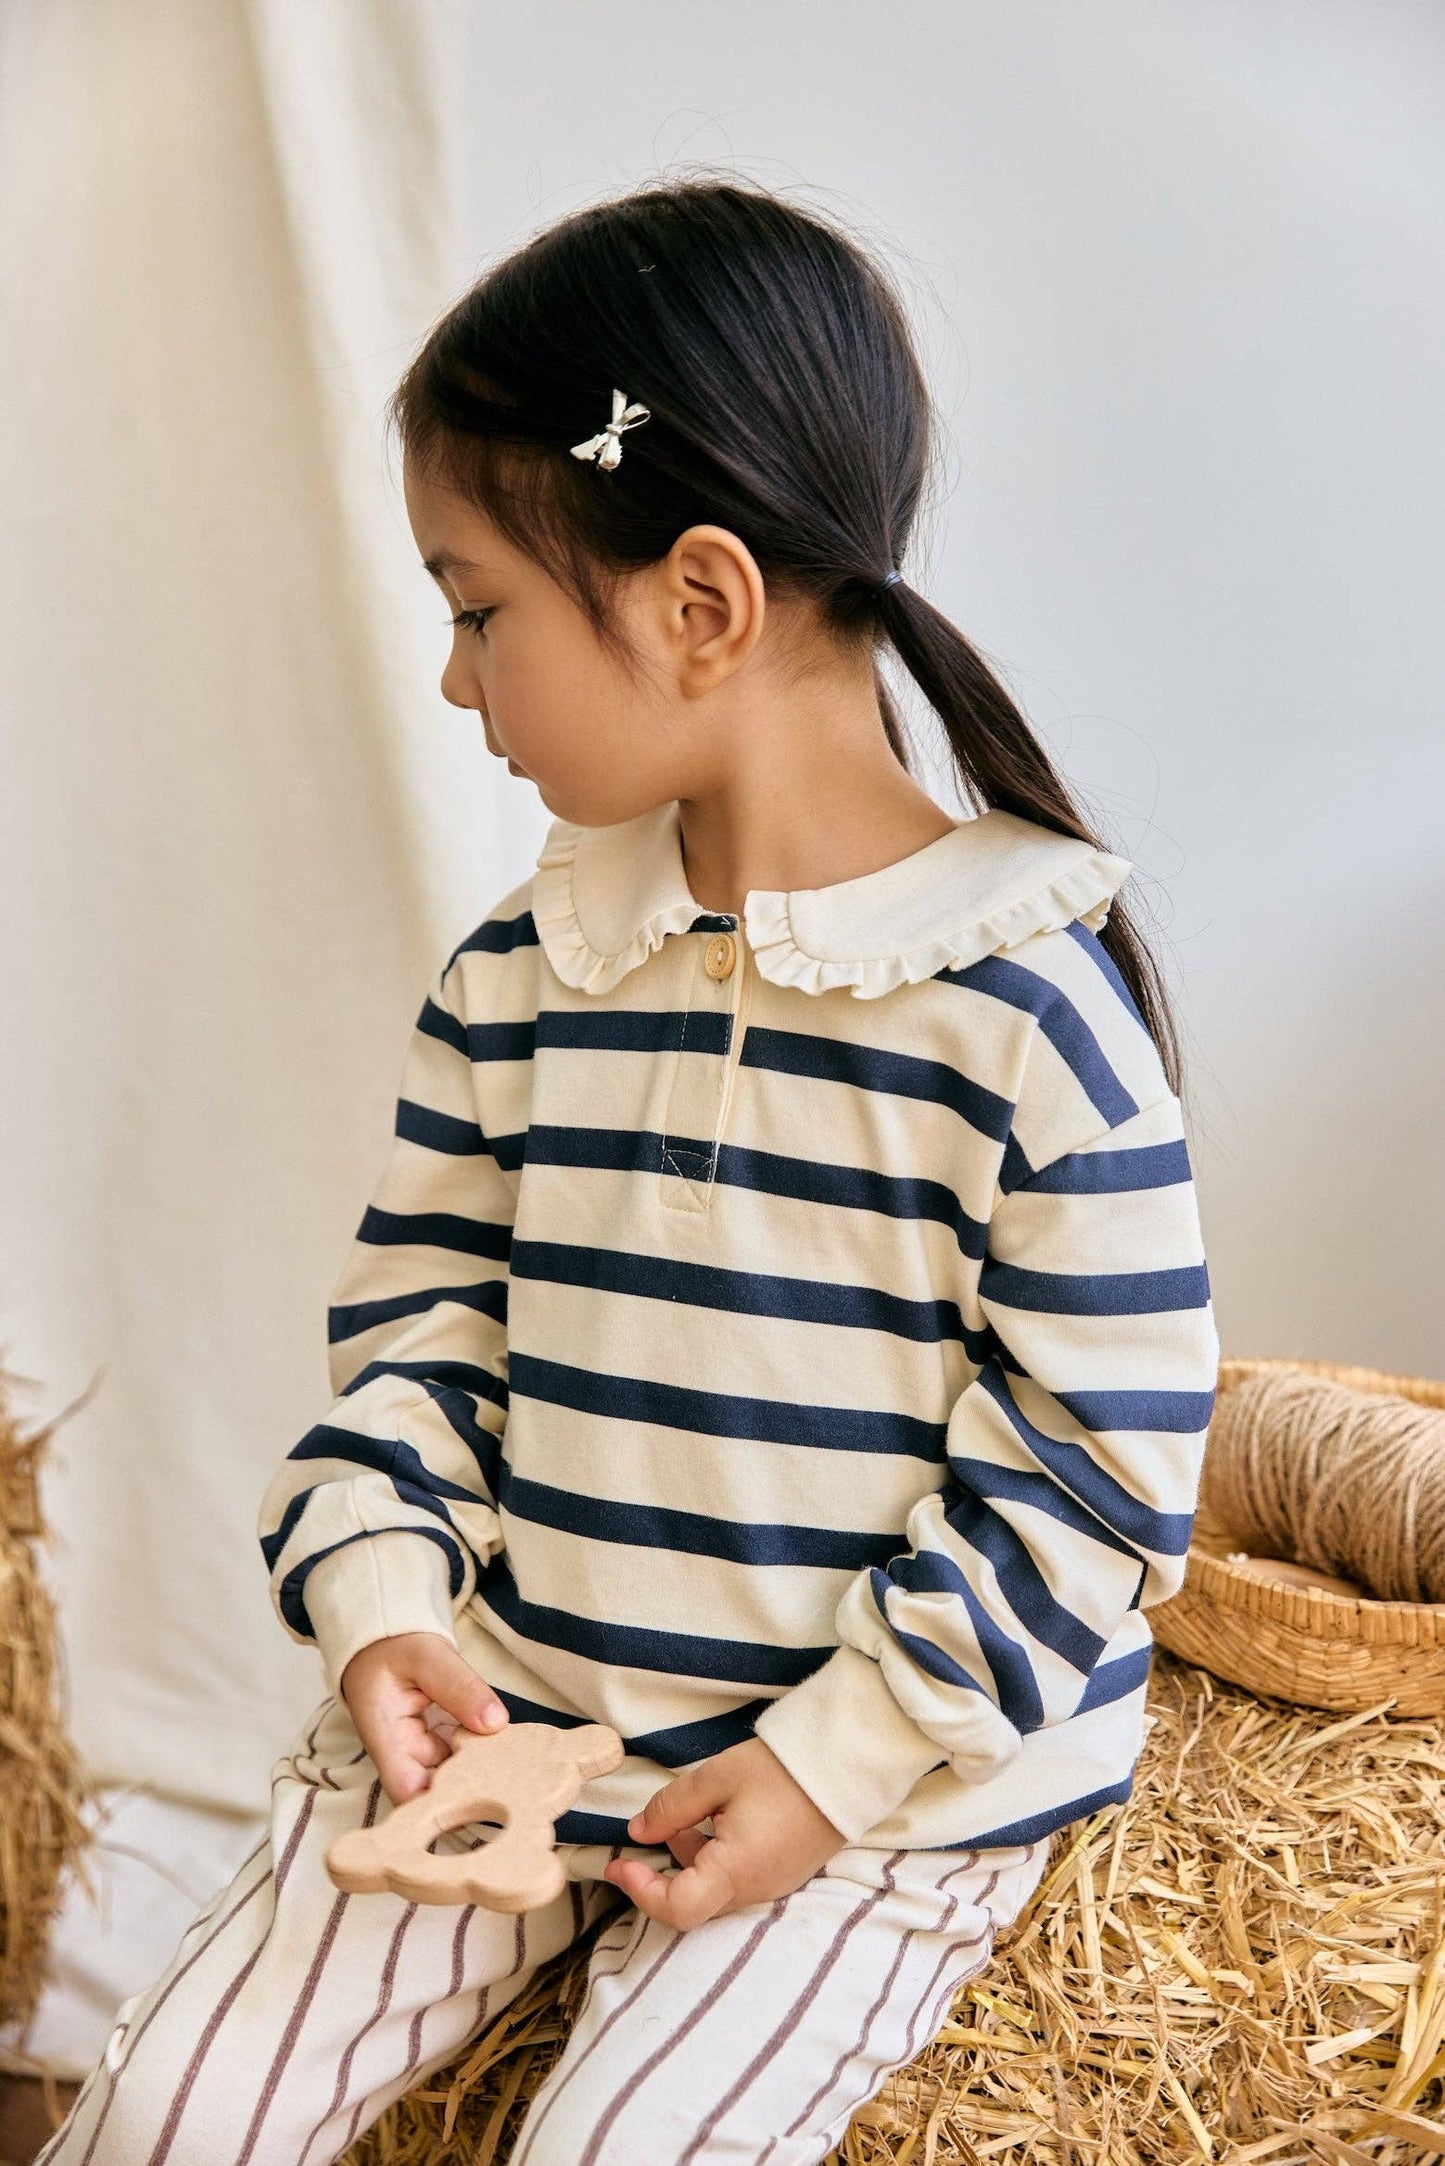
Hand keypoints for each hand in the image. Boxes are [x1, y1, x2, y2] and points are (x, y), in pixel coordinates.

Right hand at [340, 1631, 508, 1806]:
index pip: (408, 1792)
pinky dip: (478, 1754)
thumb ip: (459, 1686)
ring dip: (478, 1771)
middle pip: (433, 1793)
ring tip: (509, 1756)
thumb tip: (496, 1723)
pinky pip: (457, 1761)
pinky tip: (499, 1745)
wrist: (383, 1645)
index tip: (482, 1786)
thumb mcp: (427, 1656)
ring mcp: (418, 1755)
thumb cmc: (395, 1649)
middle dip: (471, 1786)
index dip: (442, 1803)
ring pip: (450, 1779)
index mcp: (386, 1738)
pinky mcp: (433, 1748)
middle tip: (509, 1768)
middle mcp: (399, 1756)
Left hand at [602, 1738, 846, 1928]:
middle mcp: (754, 1891)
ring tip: (683, 1817)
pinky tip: (715, 1821)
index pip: (677, 1909)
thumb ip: (673, 1807)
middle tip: (636, 1845)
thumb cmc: (782, 1770)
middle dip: (659, 1877)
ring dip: (688, 1863)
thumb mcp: (718, 1778)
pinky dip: (713, 1860)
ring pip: (714, 1891)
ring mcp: (773, 1885)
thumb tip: (638, 1831)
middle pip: (693, 1905)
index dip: (640, 1890)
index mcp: (735, 1871)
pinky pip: (737, 1880)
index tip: (618, 1863)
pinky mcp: (784, 1873)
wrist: (848, 1766)